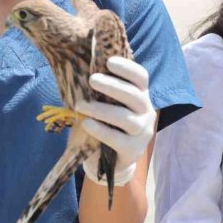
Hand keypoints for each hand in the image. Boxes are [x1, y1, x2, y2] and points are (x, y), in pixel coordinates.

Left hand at [77, 57, 155, 185]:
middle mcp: (145, 112)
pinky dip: (101, 130)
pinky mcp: (133, 150)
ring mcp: (142, 132)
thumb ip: (97, 89)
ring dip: (102, 110)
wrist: (107, 160)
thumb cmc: (102, 123)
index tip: (108, 61)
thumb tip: (77, 66)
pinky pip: (118, 140)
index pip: (141, 77)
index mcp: (139, 95)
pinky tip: (87, 124)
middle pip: (135, 95)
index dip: (127, 68)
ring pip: (126, 118)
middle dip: (113, 86)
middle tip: (92, 79)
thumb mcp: (101, 103)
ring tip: (80, 105)